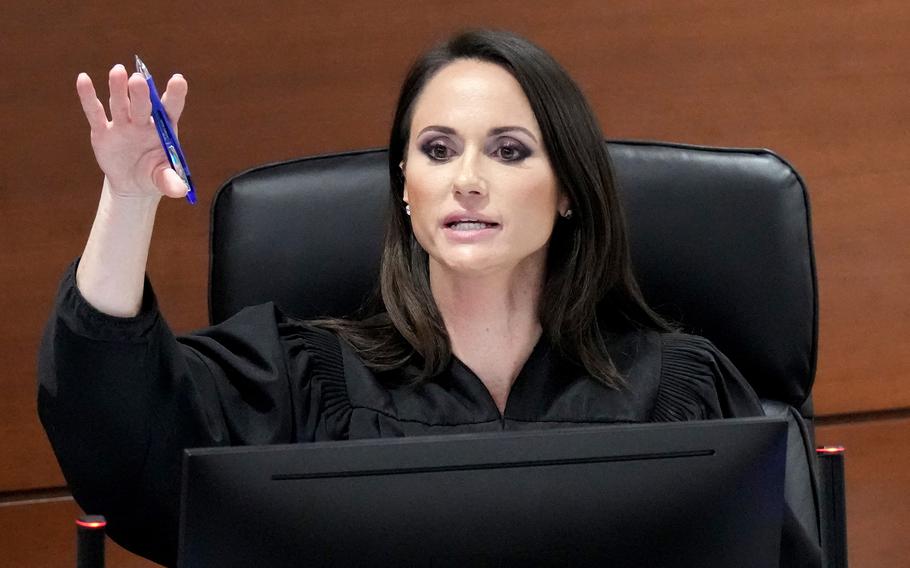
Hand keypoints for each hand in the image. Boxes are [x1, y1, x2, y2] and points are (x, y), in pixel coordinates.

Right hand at [77, 64, 188, 199]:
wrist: (133, 184)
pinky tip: (83, 79)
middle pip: (142, 105)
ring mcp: (122, 125)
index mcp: (163, 130)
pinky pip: (95, 113)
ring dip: (118, 89)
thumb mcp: (163, 180)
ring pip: (120, 104)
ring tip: (118, 71)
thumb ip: (170, 181)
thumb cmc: (154, 175)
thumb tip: (180, 190)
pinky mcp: (103, 132)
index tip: (178, 80)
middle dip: (140, 94)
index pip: (171, 109)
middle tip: (138, 80)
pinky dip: (89, 97)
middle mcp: (143, 122)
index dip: (175, 94)